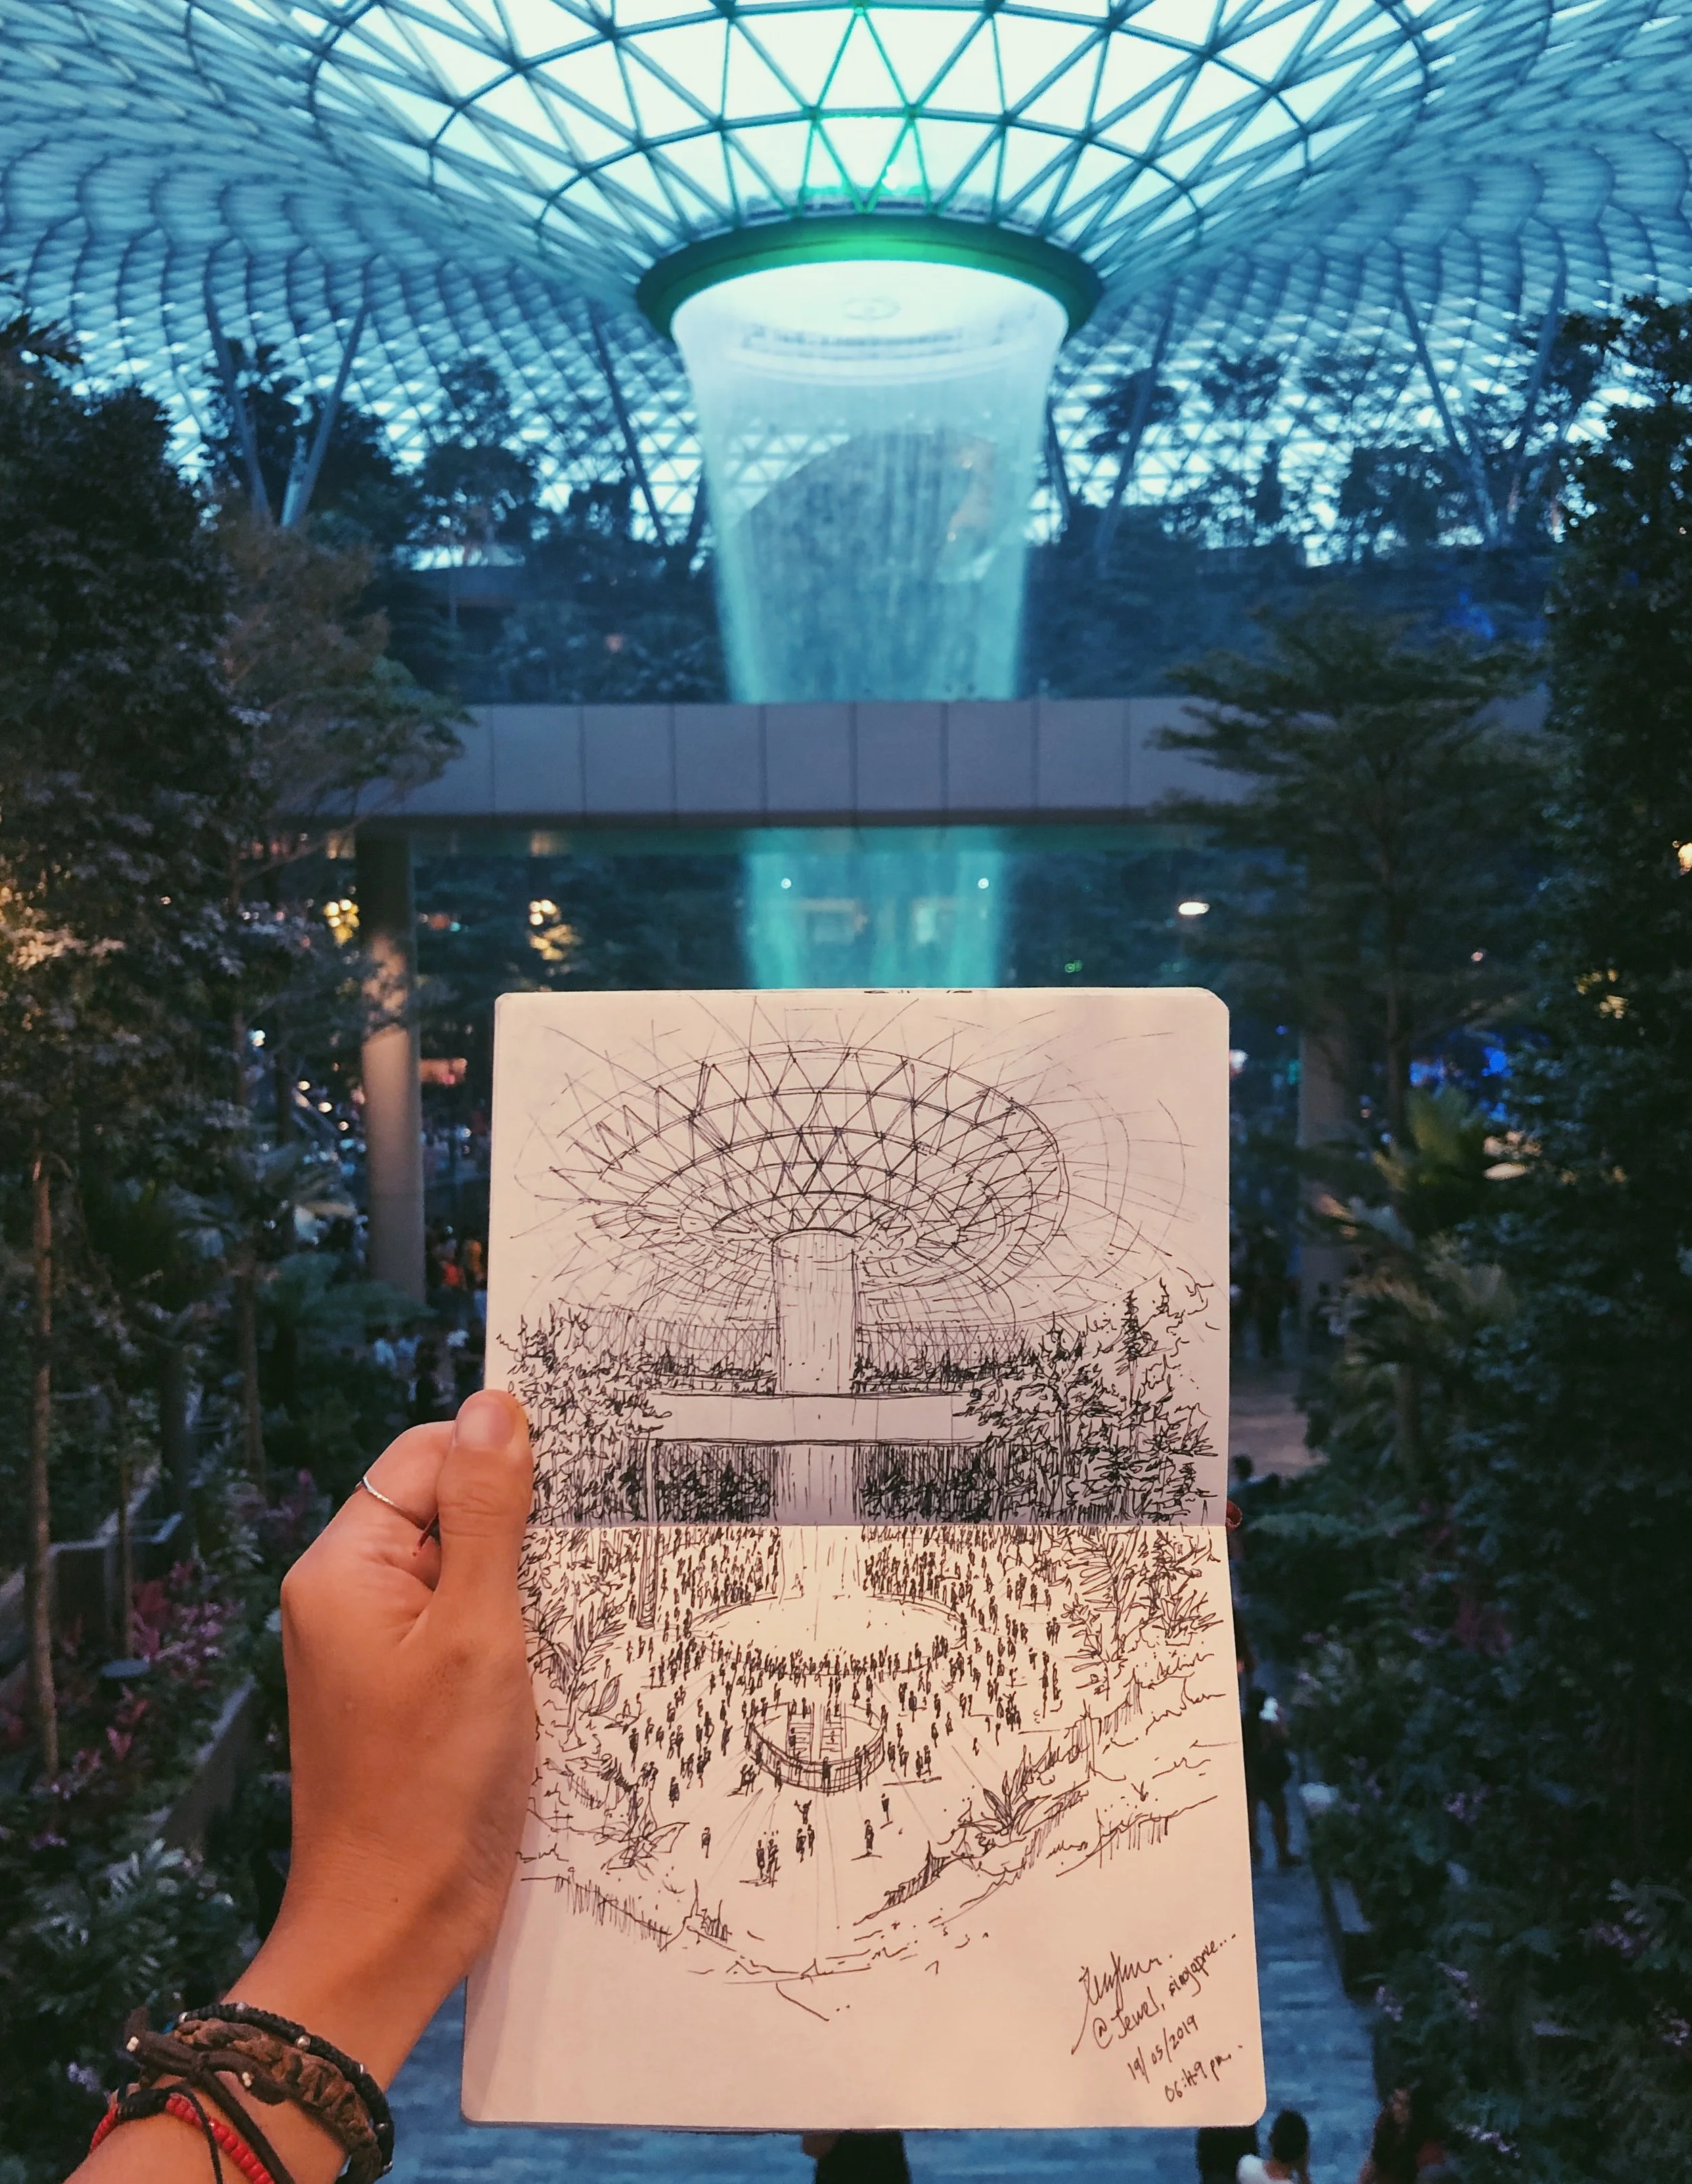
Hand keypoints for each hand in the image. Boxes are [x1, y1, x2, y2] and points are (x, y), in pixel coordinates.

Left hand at [73, 1392, 534, 2183]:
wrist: (393, 1930)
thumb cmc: (429, 1789)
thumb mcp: (476, 1633)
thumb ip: (487, 1513)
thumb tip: (495, 1404)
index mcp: (346, 1568)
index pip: (427, 1458)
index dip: (500, 1460)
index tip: (576, 1484)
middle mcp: (351, 1597)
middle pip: (448, 1508)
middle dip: (521, 1526)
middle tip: (589, 1556)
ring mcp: (380, 1649)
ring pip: (468, 1570)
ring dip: (526, 1585)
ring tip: (577, 1617)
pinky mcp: (413, 1694)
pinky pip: (469, 1627)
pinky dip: (518, 1634)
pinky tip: (562, 1660)